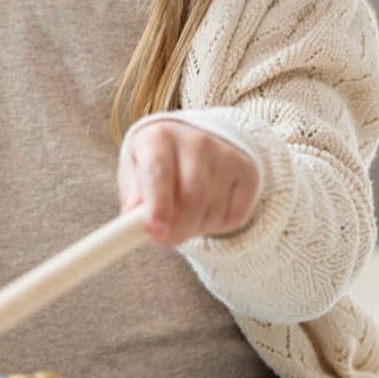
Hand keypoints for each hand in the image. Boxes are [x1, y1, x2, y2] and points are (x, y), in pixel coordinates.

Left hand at [117, 119, 259, 247]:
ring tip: (182, 218)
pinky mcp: (247, 172)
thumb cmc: (155, 162)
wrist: (192, 141)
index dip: (158, 204)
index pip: (159, 173)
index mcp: (159, 137)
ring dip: (195, 229)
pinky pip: (234, 216)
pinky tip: (204, 211)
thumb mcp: (133, 171)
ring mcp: (225, 155)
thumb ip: (132, 197)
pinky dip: (217, 226)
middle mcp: (196, 141)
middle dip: (177, 228)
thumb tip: (135, 223)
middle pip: (191, 197)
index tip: (156, 231)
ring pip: (212, 211)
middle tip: (164, 240)